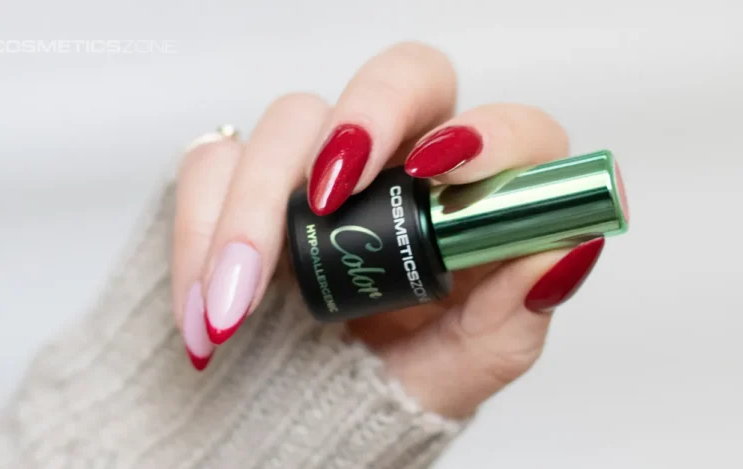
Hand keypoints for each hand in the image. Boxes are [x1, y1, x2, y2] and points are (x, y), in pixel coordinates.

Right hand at [171, 42, 627, 418]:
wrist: (290, 417)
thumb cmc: (383, 386)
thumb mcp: (456, 371)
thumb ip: (513, 320)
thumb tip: (566, 253)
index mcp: (467, 205)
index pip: (507, 131)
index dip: (486, 133)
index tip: (443, 170)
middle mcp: (400, 166)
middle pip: (403, 77)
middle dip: (363, 116)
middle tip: (325, 193)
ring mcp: (319, 165)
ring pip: (293, 119)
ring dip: (255, 211)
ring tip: (234, 309)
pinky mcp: (244, 177)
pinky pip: (212, 164)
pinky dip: (200, 233)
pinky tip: (206, 308)